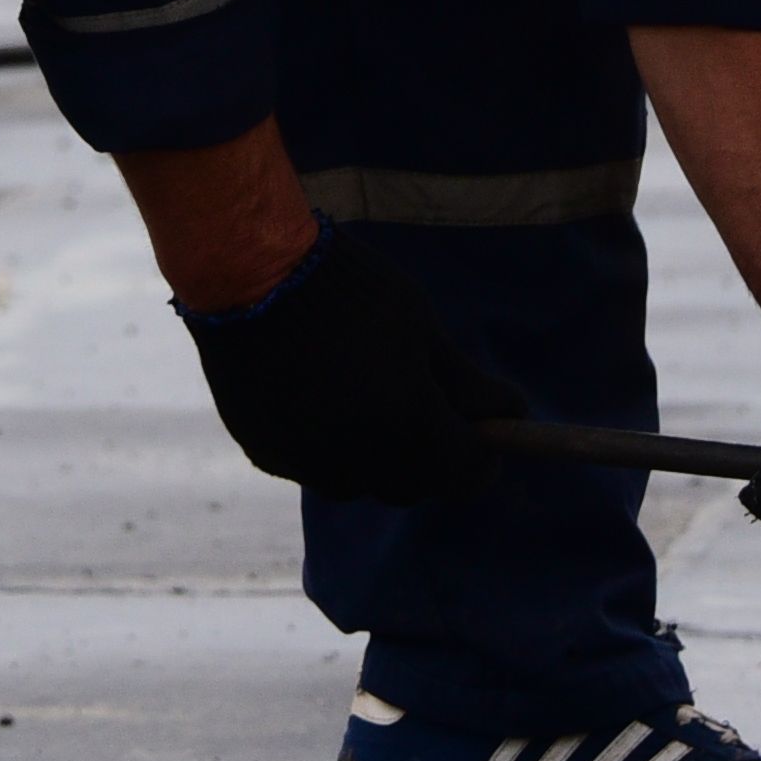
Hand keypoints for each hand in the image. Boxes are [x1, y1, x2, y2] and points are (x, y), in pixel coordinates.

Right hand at [177, 229, 509, 507]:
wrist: (248, 274)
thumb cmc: (348, 289)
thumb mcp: (420, 326)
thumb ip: (465, 383)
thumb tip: (512, 414)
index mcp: (409, 425)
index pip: (468, 474)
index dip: (485, 457)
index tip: (489, 436)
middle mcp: (360, 460)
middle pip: (415, 486)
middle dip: (431, 456)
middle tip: (430, 410)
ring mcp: (309, 464)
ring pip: (361, 482)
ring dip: (377, 456)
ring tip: (369, 397)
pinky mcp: (269, 456)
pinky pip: (316, 466)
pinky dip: (330, 446)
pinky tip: (321, 395)